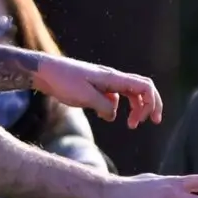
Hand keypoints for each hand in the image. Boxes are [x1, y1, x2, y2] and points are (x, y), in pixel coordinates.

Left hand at [34, 54, 162, 126]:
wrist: (44, 72)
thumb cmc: (63, 80)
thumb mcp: (85, 96)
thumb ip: (104, 106)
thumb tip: (113, 116)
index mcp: (113, 78)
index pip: (144, 86)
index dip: (153, 102)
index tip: (151, 120)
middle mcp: (112, 78)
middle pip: (141, 90)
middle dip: (147, 106)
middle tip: (142, 124)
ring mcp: (104, 83)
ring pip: (128, 94)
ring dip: (134, 109)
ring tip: (129, 125)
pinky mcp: (94, 88)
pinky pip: (113, 98)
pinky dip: (116, 108)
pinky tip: (106, 116)